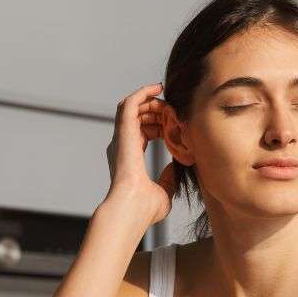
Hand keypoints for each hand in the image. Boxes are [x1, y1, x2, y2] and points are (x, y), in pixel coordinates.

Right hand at [104, 82, 177, 226]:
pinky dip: (143, 92)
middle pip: (138, 117)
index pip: (142, 133)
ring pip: (133, 107)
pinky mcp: (124, 131)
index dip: (158, 125)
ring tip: (167, 99)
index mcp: (129, 158)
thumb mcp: (164, 192)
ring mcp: (121, 137)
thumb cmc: (144, 209)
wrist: (131, 209)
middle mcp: (122, 145)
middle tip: (174, 112)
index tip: (175, 125)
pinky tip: (158, 87)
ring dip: (151, 101)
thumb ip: (169, 179)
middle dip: (157, 112)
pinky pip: (131, 102)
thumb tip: (175, 167)